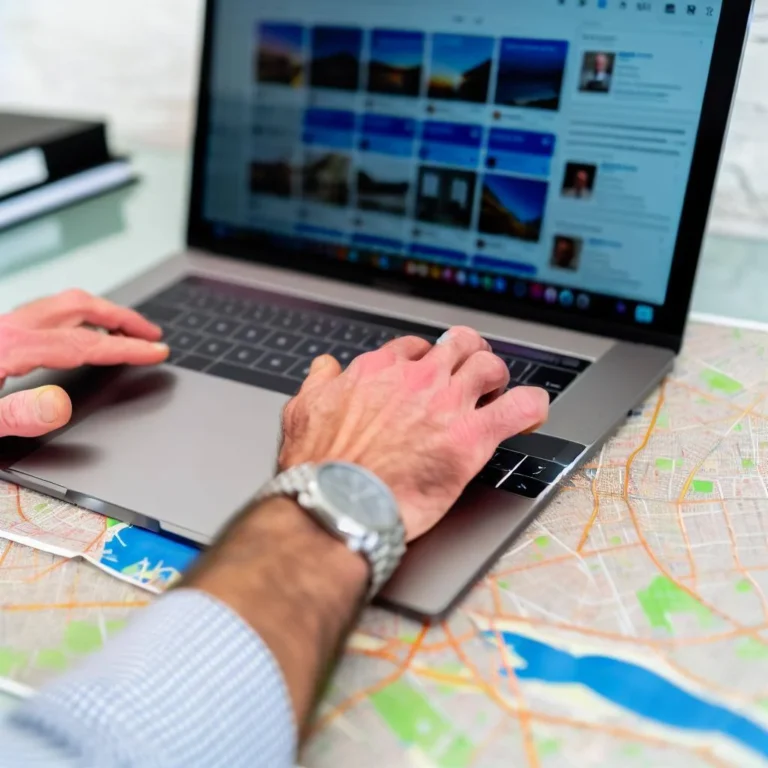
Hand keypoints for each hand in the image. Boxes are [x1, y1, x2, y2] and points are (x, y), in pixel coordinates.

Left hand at [0, 289, 167, 437]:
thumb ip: (18, 414)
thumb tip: (60, 405)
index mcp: (9, 346)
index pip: (83, 342)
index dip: (126, 347)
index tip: (156, 351)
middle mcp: (8, 328)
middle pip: (78, 309)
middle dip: (123, 318)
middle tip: (152, 334)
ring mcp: (3, 326)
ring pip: (62, 305)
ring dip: (101, 314)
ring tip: (126, 331)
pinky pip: (47, 314)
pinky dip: (78, 319)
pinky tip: (82, 334)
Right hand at [279, 326, 548, 540]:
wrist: (337, 503)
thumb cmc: (319, 466)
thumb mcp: (302, 410)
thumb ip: (319, 382)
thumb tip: (326, 367)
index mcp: (379, 370)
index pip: (416, 347)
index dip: (428, 360)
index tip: (431, 374)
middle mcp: (418, 378)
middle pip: (460, 346)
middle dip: (469, 355)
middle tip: (471, 374)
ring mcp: (448, 404)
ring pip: (491, 367)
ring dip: (498, 377)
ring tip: (497, 393)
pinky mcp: (472, 438)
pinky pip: (520, 408)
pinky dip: (532, 406)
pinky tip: (530, 413)